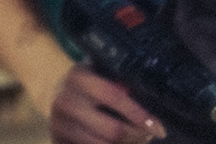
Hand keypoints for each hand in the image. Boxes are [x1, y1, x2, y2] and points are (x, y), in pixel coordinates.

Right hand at [49, 64, 166, 143]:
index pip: (113, 97)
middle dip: (136, 137)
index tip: (159, 129)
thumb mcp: (99, 79)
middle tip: (148, 136)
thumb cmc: (88, 88)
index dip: (138, 115)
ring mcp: (59, 123)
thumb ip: (120, 87)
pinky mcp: (57, 140)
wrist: (56, 98)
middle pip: (112, 130)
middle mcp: (65, 100)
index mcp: (78, 78)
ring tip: (134, 140)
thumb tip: (153, 106)